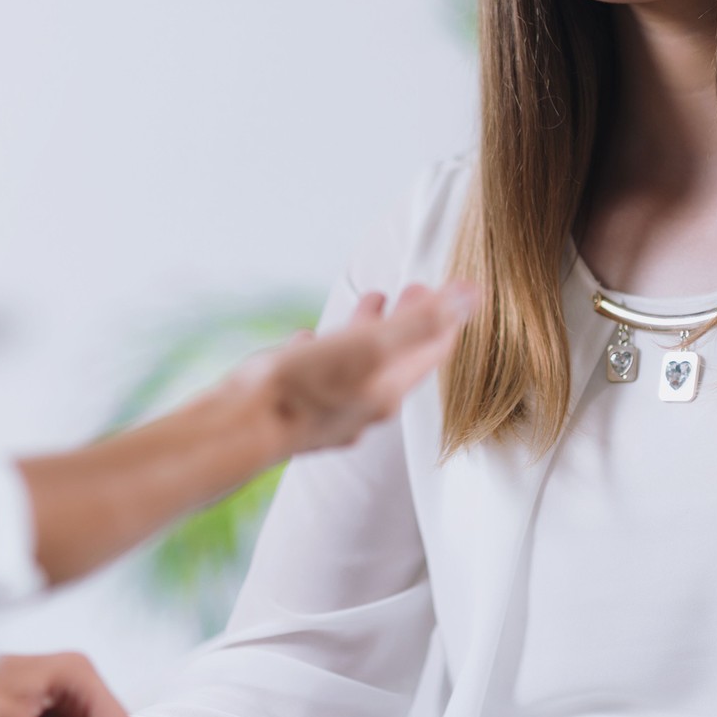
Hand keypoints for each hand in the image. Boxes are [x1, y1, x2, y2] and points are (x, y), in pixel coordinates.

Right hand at [235, 283, 475, 458]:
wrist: (242, 427)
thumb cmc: (305, 387)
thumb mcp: (371, 346)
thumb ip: (422, 322)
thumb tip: (474, 296)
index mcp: (388, 389)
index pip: (432, 351)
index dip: (446, 318)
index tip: (451, 289)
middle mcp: (365, 405)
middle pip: (400, 358)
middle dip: (412, 322)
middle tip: (416, 289)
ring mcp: (330, 409)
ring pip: (360, 364)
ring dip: (371, 332)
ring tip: (371, 300)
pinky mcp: (295, 406)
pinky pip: (319, 374)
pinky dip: (325, 351)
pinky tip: (310, 337)